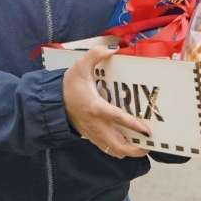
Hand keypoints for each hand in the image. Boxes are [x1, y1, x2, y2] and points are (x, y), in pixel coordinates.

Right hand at [63, 44, 149, 158]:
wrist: (52, 101)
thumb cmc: (68, 85)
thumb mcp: (80, 66)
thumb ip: (96, 54)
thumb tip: (112, 48)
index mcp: (95, 107)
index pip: (118, 118)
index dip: (134, 125)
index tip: (147, 130)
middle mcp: (96, 124)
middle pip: (119, 146)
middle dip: (136, 149)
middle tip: (149, 143)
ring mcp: (94, 134)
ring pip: (114, 151)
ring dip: (129, 151)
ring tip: (142, 145)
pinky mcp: (91, 137)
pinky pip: (108, 149)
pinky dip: (119, 149)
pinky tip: (128, 142)